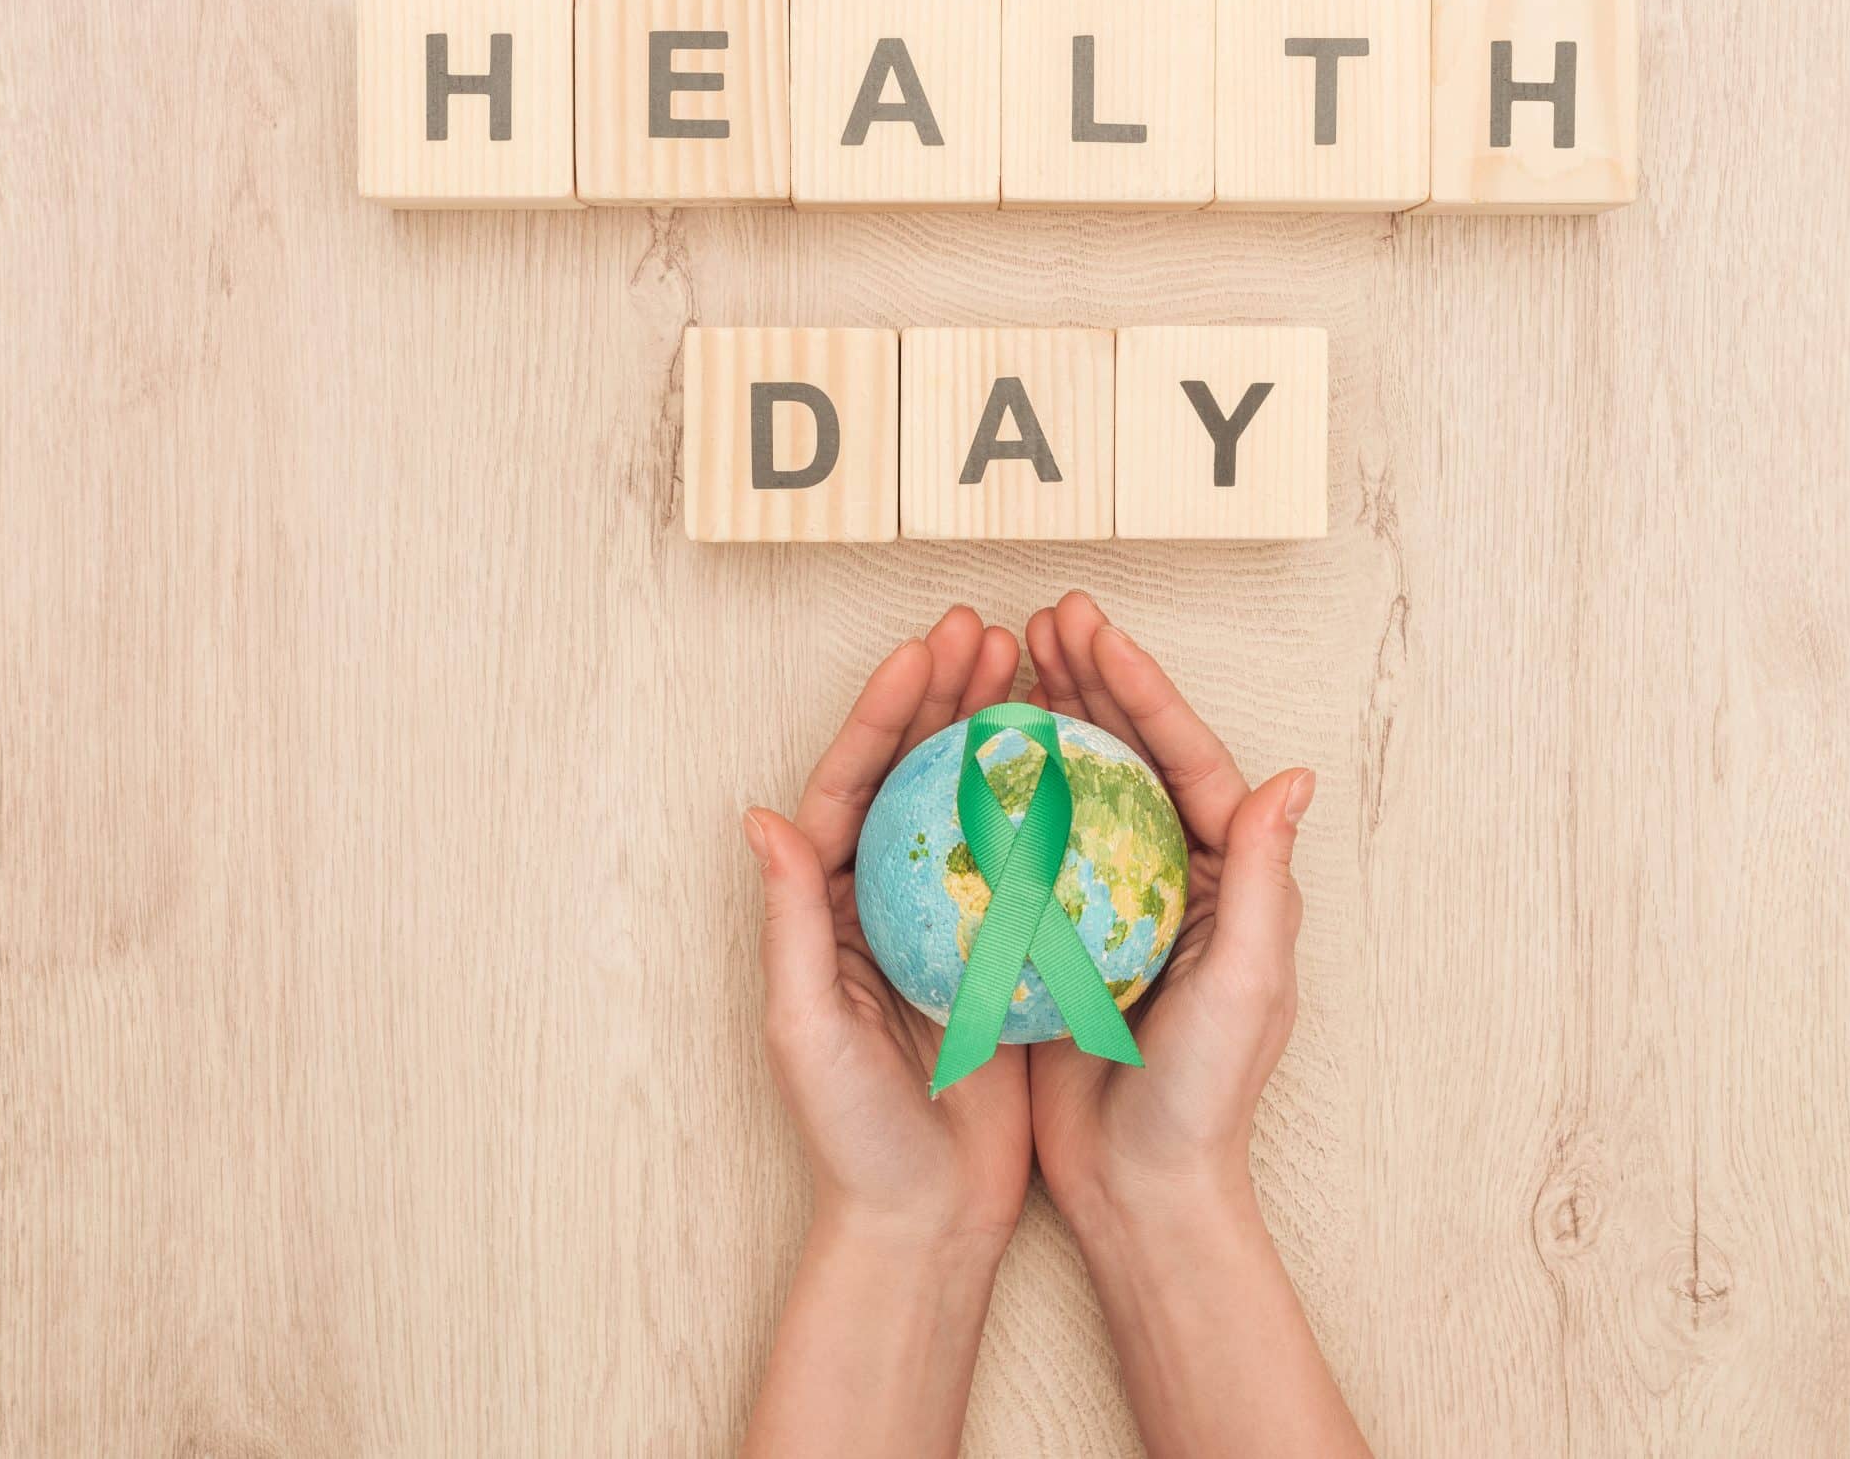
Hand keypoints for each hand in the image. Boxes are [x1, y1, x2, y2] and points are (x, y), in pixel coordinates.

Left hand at [744, 605, 1030, 1252]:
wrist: (925, 1217)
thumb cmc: (852, 1134)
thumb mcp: (806, 1027)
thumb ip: (789, 921)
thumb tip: (762, 817)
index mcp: (825, 905)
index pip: (853, 783)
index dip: (886, 711)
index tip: (928, 651)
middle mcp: (881, 899)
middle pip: (911, 774)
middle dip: (944, 695)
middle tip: (989, 631)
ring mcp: (944, 920)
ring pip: (970, 803)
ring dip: (996, 733)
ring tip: (1034, 670)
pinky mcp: (999, 952)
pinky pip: (1026, 859)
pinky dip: (1049, 805)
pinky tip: (1086, 764)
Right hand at [1017, 593, 1364, 1458]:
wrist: (1143, 1189)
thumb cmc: (1206, 1094)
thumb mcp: (1247, 983)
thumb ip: (1264, 879)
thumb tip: (1290, 779)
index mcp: (1226, 877)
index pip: (1184, 759)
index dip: (1140, 687)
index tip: (1093, 629)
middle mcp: (1172, 878)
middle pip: (1127, 757)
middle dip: (1088, 680)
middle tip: (1042, 619)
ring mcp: (1109, 904)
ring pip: (1072, 789)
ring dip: (1041, 722)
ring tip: (998, 661)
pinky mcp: (1057, 937)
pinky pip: (1023, 847)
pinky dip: (995, 796)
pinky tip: (953, 760)